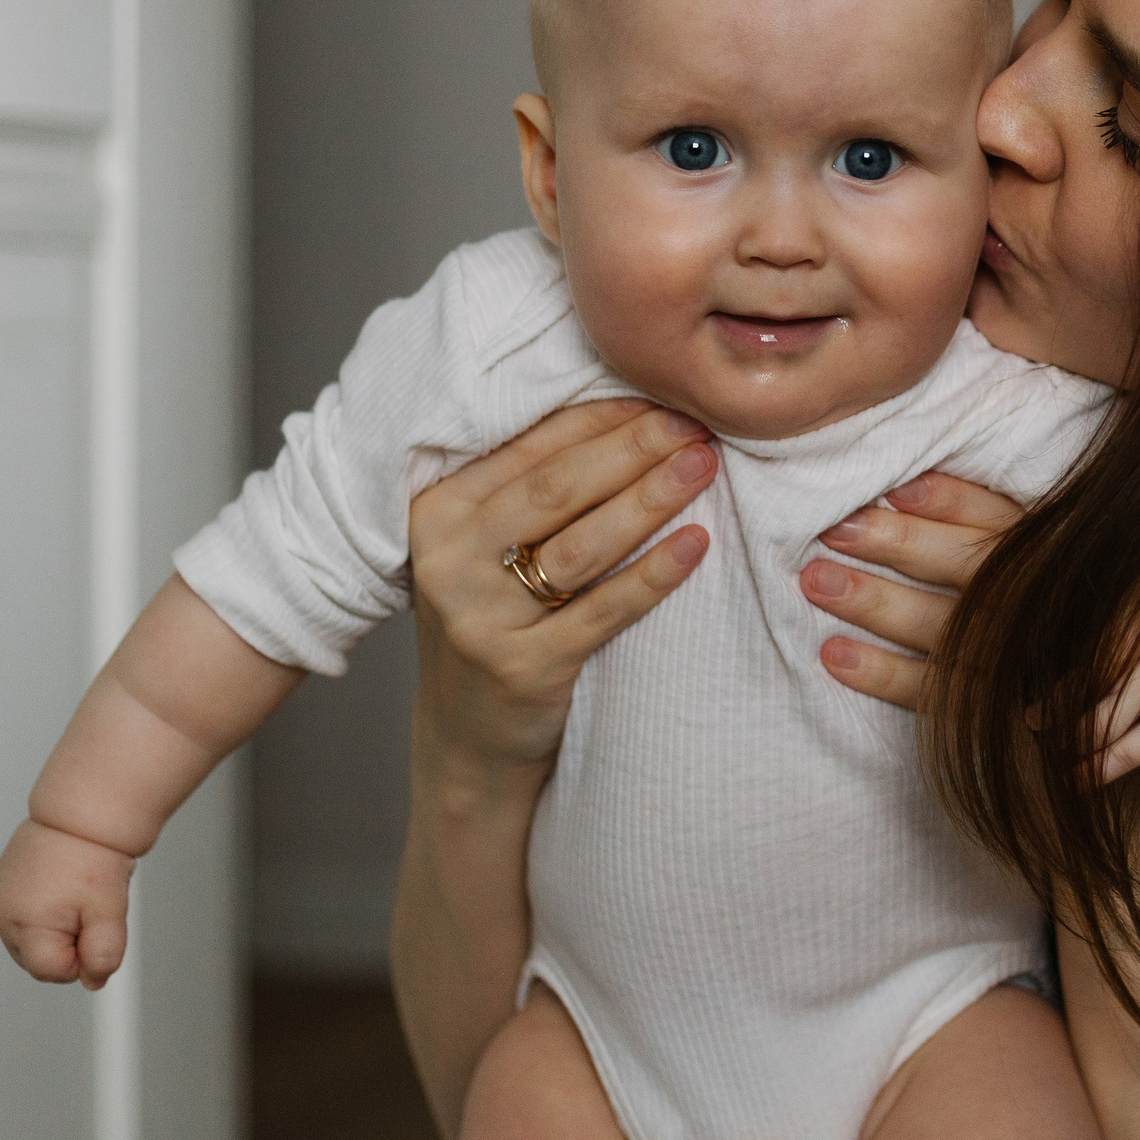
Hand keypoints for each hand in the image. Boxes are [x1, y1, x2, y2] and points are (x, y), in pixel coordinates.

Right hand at [0, 817, 134, 989]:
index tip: (94, 927)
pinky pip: (26, 920)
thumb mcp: (109, 913)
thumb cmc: (93, 855)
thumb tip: (93, 980)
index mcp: (22, 924)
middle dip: (67, 945)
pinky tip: (61, 889)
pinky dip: (45, 913)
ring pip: (32, 942)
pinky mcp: (1, 889)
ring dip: (56, 929)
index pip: (51, 972)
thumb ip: (103, 955)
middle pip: (39, 960)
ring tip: (73, 895)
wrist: (81, 814)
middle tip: (87, 908)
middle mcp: (1, 915)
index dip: (80, 957)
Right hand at [407, 399, 716, 774]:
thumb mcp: (486, 549)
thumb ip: (531, 489)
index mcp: (438, 511)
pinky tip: (696, 544)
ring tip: (701, 467)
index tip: (665, 398)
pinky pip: (603, 610)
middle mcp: (449, 559)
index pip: (533, 447)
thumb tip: (633, 415)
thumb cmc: (495, 622)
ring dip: (650, 498)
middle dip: (634, 447)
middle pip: (557, 487)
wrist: (467, 741)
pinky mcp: (523, 669)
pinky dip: (654, 574)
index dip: (604, 419)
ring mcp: (481, 617)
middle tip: (695, 424)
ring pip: (582, 543)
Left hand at [801, 471, 1022, 710]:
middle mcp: (1030, 602)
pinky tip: (833, 653)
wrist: (1054, 702)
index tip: (895, 489)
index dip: (950, 501)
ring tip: (816, 582)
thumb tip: (896, 485)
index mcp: (1037, 553)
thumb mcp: (1005, 549)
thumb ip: (968, 520)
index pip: (997, 519)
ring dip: (875, 604)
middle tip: (834, 530)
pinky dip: (881, 673)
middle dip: (900, 545)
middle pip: (968, 568)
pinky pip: (932, 691)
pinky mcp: (987, 709)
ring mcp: (1009, 659)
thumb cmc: (1003, 599)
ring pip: (942, 627)